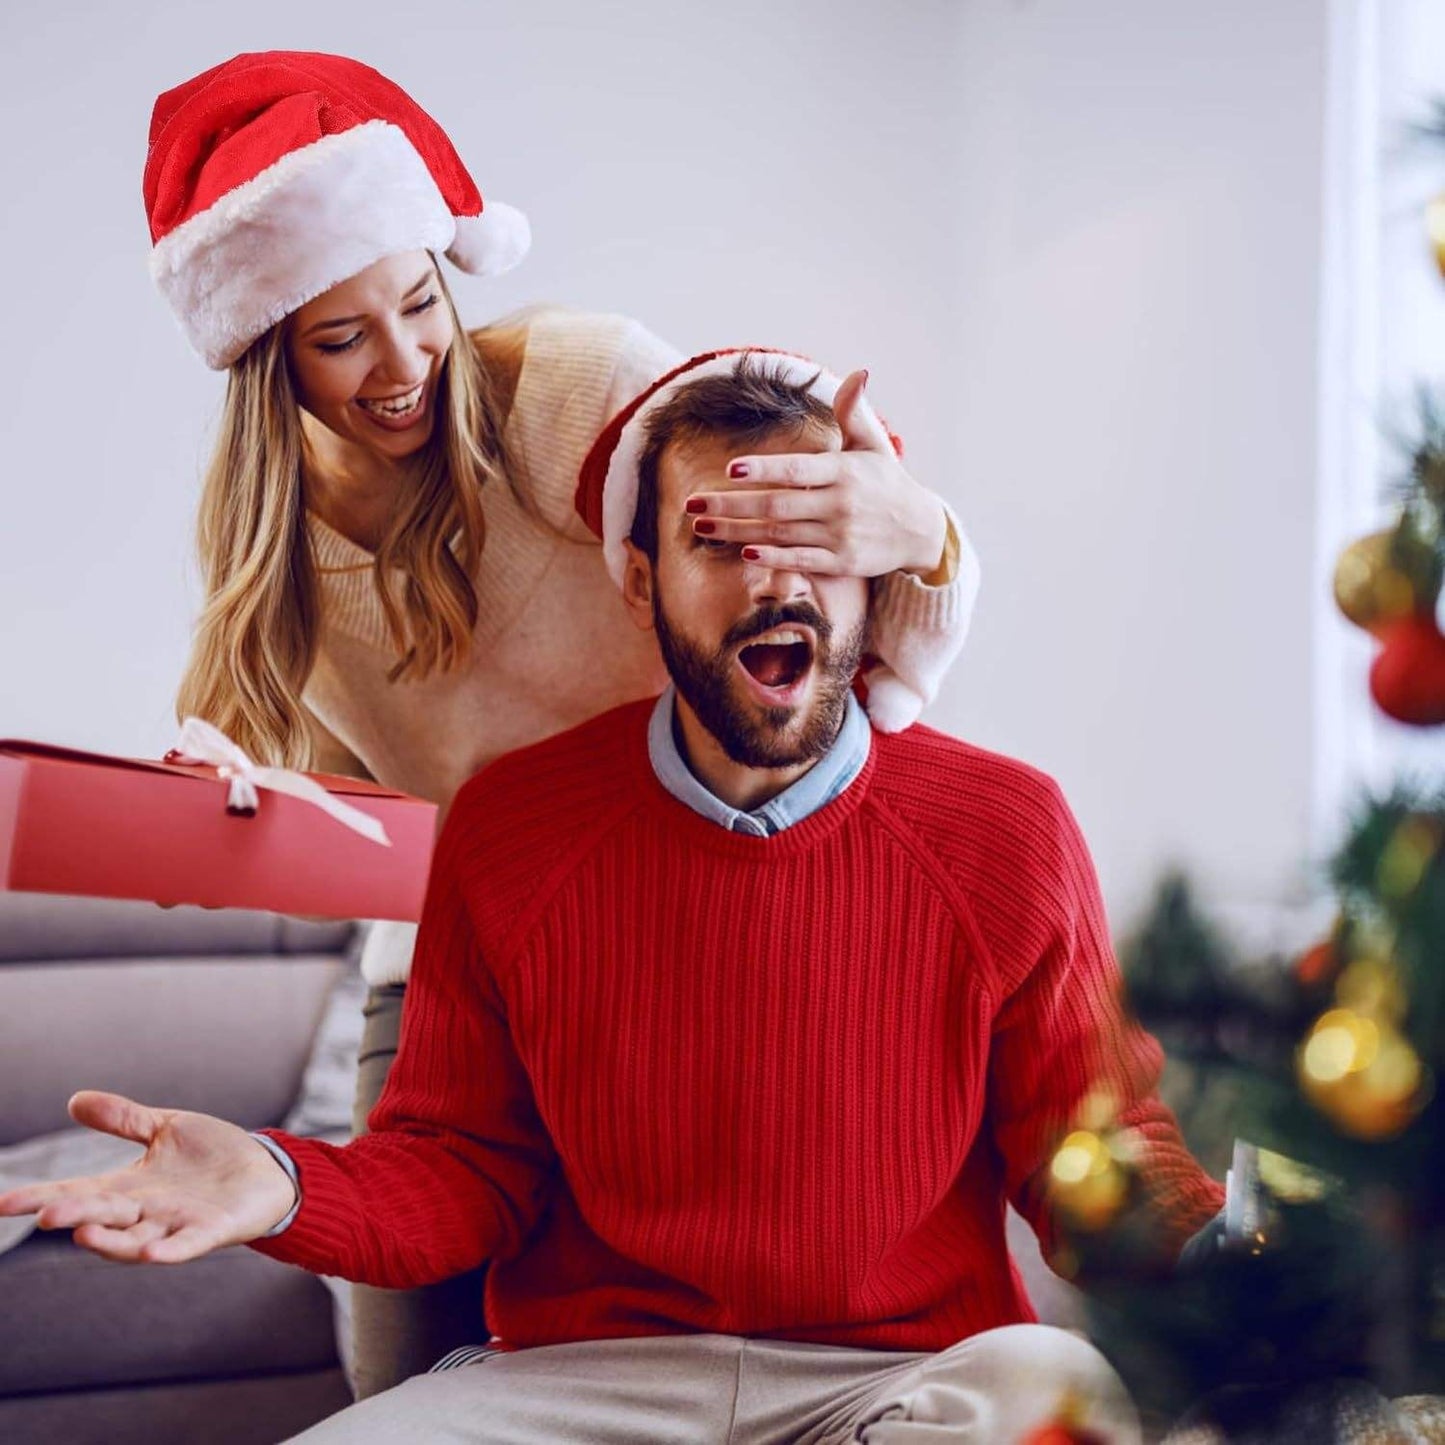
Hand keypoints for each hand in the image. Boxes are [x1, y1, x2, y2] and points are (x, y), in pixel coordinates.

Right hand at [0, 1091, 297, 1262]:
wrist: (265, 1171)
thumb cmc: (211, 1155)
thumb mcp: (166, 1128)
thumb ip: (123, 1120)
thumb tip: (75, 1100)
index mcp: (130, 1187)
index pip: (78, 1192)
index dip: (42, 1198)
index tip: (3, 1202)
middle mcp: (146, 1212)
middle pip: (102, 1215)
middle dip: (73, 1216)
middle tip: (43, 1214)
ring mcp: (176, 1225)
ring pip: (134, 1239)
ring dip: (110, 1241)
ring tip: (82, 1234)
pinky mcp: (210, 1232)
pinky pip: (185, 1246)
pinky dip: (167, 1252)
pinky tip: (150, 1253)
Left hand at [684, 369, 948, 577]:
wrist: (921, 530)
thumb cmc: (887, 482)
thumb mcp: (875, 444)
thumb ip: (855, 411)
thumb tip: (857, 373)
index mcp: (844, 471)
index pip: (796, 470)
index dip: (763, 469)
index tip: (729, 469)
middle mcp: (840, 504)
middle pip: (776, 505)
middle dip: (730, 505)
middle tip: (692, 502)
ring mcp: (840, 536)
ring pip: (779, 535)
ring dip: (737, 531)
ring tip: (702, 525)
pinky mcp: (841, 563)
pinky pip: (800, 562)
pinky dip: (772, 560)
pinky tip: (743, 554)